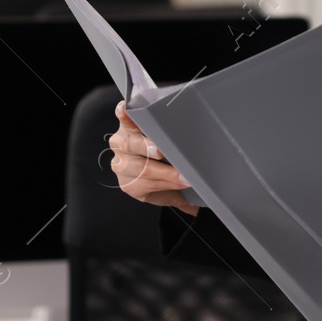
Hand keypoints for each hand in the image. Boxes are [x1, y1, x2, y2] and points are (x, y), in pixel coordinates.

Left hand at [108, 100, 200, 215]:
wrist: (142, 156)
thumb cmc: (156, 174)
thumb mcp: (166, 191)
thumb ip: (180, 199)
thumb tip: (199, 210)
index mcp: (132, 184)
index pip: (150, 185)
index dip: (168, 183)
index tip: (186, 181)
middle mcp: (123, 164)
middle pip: (141, 168)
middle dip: (161, 171)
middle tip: (178, 170)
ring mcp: (122, 145)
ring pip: (133, 146)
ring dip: (146, 147)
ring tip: (159, 149)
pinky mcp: (124, 125)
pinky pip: (123, 120)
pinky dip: (124, 116)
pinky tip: (124, 111)